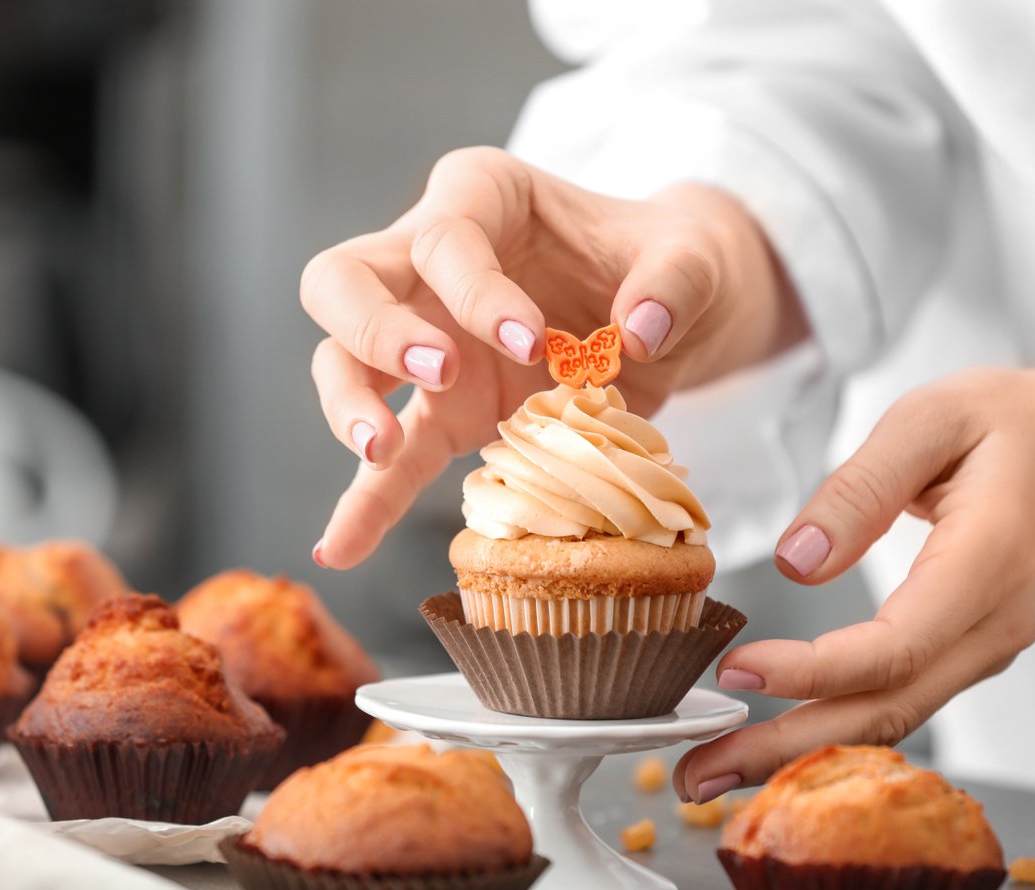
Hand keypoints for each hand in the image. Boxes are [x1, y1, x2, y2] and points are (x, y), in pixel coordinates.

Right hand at [302, 146, 803, 567]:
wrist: (675, 311)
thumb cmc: (669, 263)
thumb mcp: (694, 257)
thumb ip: (675, 280)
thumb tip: (640, 331)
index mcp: (483, 197)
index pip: (446, 235)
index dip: (477, 288)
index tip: (532, 340)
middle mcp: (431, 261)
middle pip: (344, 278)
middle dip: (374, 327)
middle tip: (439, 371)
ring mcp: (426, 338)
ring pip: (341, 361)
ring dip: (350, 404)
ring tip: (383, 448)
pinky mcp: (443, 410)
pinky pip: (390, 458)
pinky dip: (365, 501)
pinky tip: (343, 547)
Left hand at [674, 354, 1034, 802]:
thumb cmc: (1018, 428)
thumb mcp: (934, 418)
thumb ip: (862, 487)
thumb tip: (796, 563)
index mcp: (988, 562)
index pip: (897, 645)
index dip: (813, 669)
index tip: (737, 669)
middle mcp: (991, 627)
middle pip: (887, 708)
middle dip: (788, 748)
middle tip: (698, 770)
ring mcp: (982, 650)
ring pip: (890, 718)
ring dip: (800, 751)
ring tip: (713, 769)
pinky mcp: (962, 654)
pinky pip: (896, 702)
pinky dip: (830, 728)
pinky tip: (772, 738)